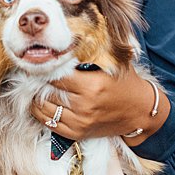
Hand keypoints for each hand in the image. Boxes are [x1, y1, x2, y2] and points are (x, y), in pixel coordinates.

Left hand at [29, 66, 167, 141]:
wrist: (140, 111)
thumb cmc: (125, 83)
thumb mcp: (112, 64)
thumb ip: (91, 53)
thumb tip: (66, 41)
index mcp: (91, 86)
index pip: (55, 76)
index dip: (46, 68)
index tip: (42, 62)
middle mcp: (84, 106)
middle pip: (47, 92)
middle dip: (38, 82)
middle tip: (34, 74)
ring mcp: (80, 122)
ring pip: (43, 109)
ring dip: (37, 98)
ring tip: (36, 88)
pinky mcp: (77, 133)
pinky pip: (49, 123)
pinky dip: (41, 113)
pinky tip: (42, 103)